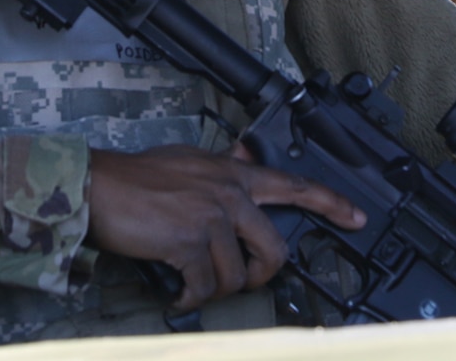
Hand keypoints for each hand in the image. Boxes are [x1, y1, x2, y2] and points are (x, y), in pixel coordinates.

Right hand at [86, 143, 365, 310]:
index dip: (331, 203)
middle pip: (273, 250)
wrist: (98, 186)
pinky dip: (190, 298)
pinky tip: (178, 294)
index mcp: (233, 174)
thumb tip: (245, 157)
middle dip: (261, 276)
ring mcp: (211, 218)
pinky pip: (204, 287)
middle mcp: (229, 194)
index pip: (294, 185)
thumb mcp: (191, 160)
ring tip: (195, 285)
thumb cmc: (138, 177)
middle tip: (243, 282)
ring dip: (215, 290)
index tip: (356, 218)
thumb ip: (222, 166)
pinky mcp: (189, 243)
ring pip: (236, 276)